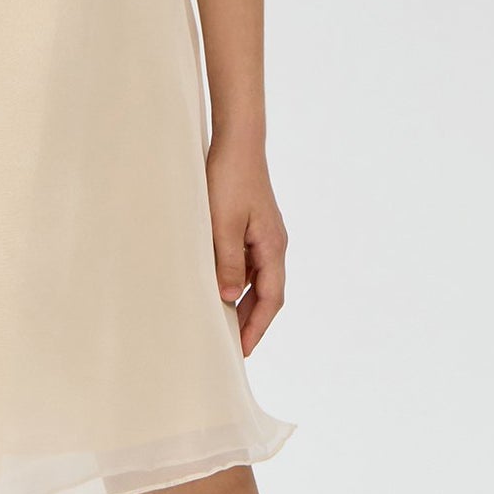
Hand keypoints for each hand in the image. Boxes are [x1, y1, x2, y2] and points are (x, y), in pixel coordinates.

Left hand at [207, 133, 285, 354]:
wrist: (237, 142)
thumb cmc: (229, 179)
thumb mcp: (223, 224)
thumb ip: (227, 262)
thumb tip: (228, 298)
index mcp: (272, 247)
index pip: (270, 299)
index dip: (257, 327)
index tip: (242, 351)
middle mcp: (273, 245)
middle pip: (266, 294)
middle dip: (251, 321)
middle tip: (232, 346)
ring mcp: (265, 236)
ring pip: (257, 280)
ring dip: (242, 303)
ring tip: (223, 324)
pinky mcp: (253, 227)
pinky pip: (248, 264)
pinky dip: (236, 282)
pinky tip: (220, 288)